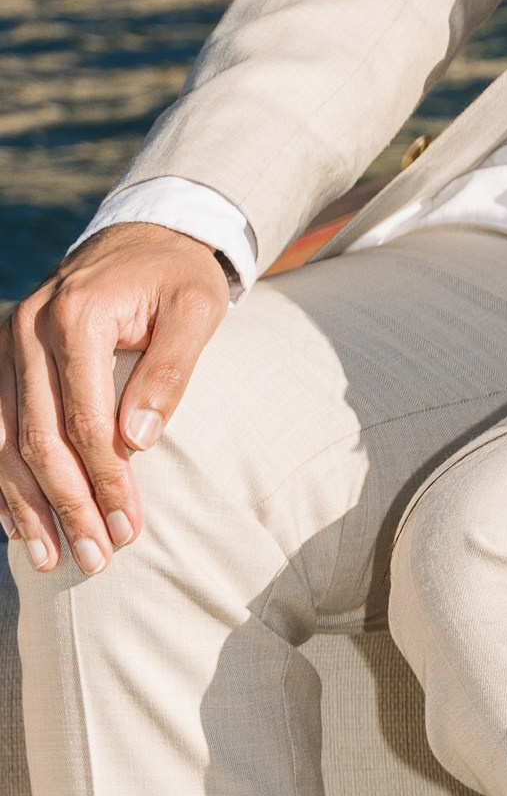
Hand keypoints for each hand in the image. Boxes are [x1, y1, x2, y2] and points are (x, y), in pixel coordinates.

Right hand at [1, 226, 232, 573]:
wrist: (145, 235)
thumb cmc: (178, 277)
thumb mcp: (197, 309)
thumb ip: (170, 370)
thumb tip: (138, 440)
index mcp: (77, 314)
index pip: (86, 420)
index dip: (106, 481)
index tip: (127, 529)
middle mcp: (29, 328)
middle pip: (40, 438)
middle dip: (67, 505)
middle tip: (96, 557)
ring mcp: (8, 343)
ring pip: (5, 441)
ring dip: (27, 506)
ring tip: (53, 559)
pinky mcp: (3, 358)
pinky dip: (3, 480)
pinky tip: (19, 524)